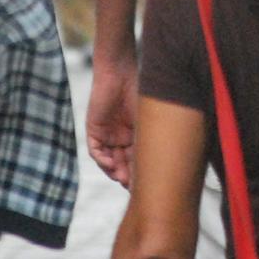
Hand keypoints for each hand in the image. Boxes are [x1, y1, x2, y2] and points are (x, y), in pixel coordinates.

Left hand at [87, 53, 138, 187]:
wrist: (120, 72)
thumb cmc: (139, 92)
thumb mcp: (147, 121)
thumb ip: (149, 140)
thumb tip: (163, 163)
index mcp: (136, 136)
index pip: (137, 160)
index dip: (141, 172)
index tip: (149, 183)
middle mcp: (121, 138)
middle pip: (123, 164)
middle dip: (128, 176)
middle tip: (134, 186)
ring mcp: (107, 134)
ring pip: (109, 161)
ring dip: (115, 171)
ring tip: (123, 178)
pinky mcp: (94, 130)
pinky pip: (97, 151)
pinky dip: (103, 160)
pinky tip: (111, 164)